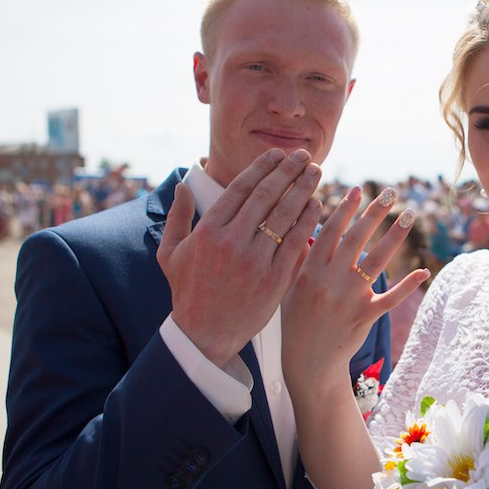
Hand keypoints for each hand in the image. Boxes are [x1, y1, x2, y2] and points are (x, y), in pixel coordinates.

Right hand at [157, 148, 321, 365]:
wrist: (205, 335)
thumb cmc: (188, 292)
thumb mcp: (171, 254)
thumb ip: (177, 217)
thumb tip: (183, 184)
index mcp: (208, 231)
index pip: (240, 188)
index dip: (262, 167)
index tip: (277, 154)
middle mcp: (231, 241)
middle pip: (266, 195)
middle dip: (288, 170)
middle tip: (305, 156)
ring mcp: (254, 260)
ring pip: (284, 215)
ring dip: (303, 189)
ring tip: (316, 172)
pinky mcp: (274, 279)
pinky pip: (295, 242)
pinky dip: (307, 220)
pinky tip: (317, 204)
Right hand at [281, 185, 428, 388]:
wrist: (307, 361)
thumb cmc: (296, 321)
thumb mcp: (288, 288)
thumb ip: (298, 259)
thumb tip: (304, 229)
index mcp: (309, 271)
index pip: (329, 232)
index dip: (345, 209)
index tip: (358, 190)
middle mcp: (329, 281)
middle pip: (356, 239)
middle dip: (373, 213)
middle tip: (390, 192)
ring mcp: (349, 298)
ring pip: (376, 262)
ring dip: (395, 236)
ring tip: (409, 215)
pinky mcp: (365, 316)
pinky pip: (390, 298)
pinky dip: (408, 285)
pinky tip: (423, 270)